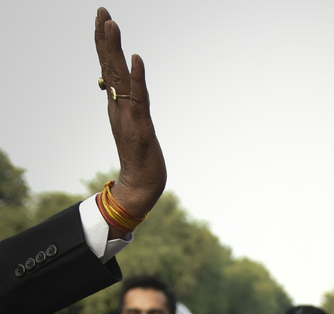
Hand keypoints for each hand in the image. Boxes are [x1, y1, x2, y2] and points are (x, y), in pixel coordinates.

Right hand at [95, 8, 166, 231]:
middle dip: (105, 38)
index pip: (107, 68)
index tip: (101, 18)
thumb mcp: (130, 126)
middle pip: (109, 67)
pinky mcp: (141, 127)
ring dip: (115, 51)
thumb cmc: (139, 158)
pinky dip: (137, 78)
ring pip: (120, 78)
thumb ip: (125, 106)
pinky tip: (136, 59)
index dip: (104, 43)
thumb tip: (115, 91)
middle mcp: (119, 107)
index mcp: (116, 105)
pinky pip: (139, 99)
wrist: (141, 186)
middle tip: (102, 11)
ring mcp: (128, 116)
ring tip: (112, 24)